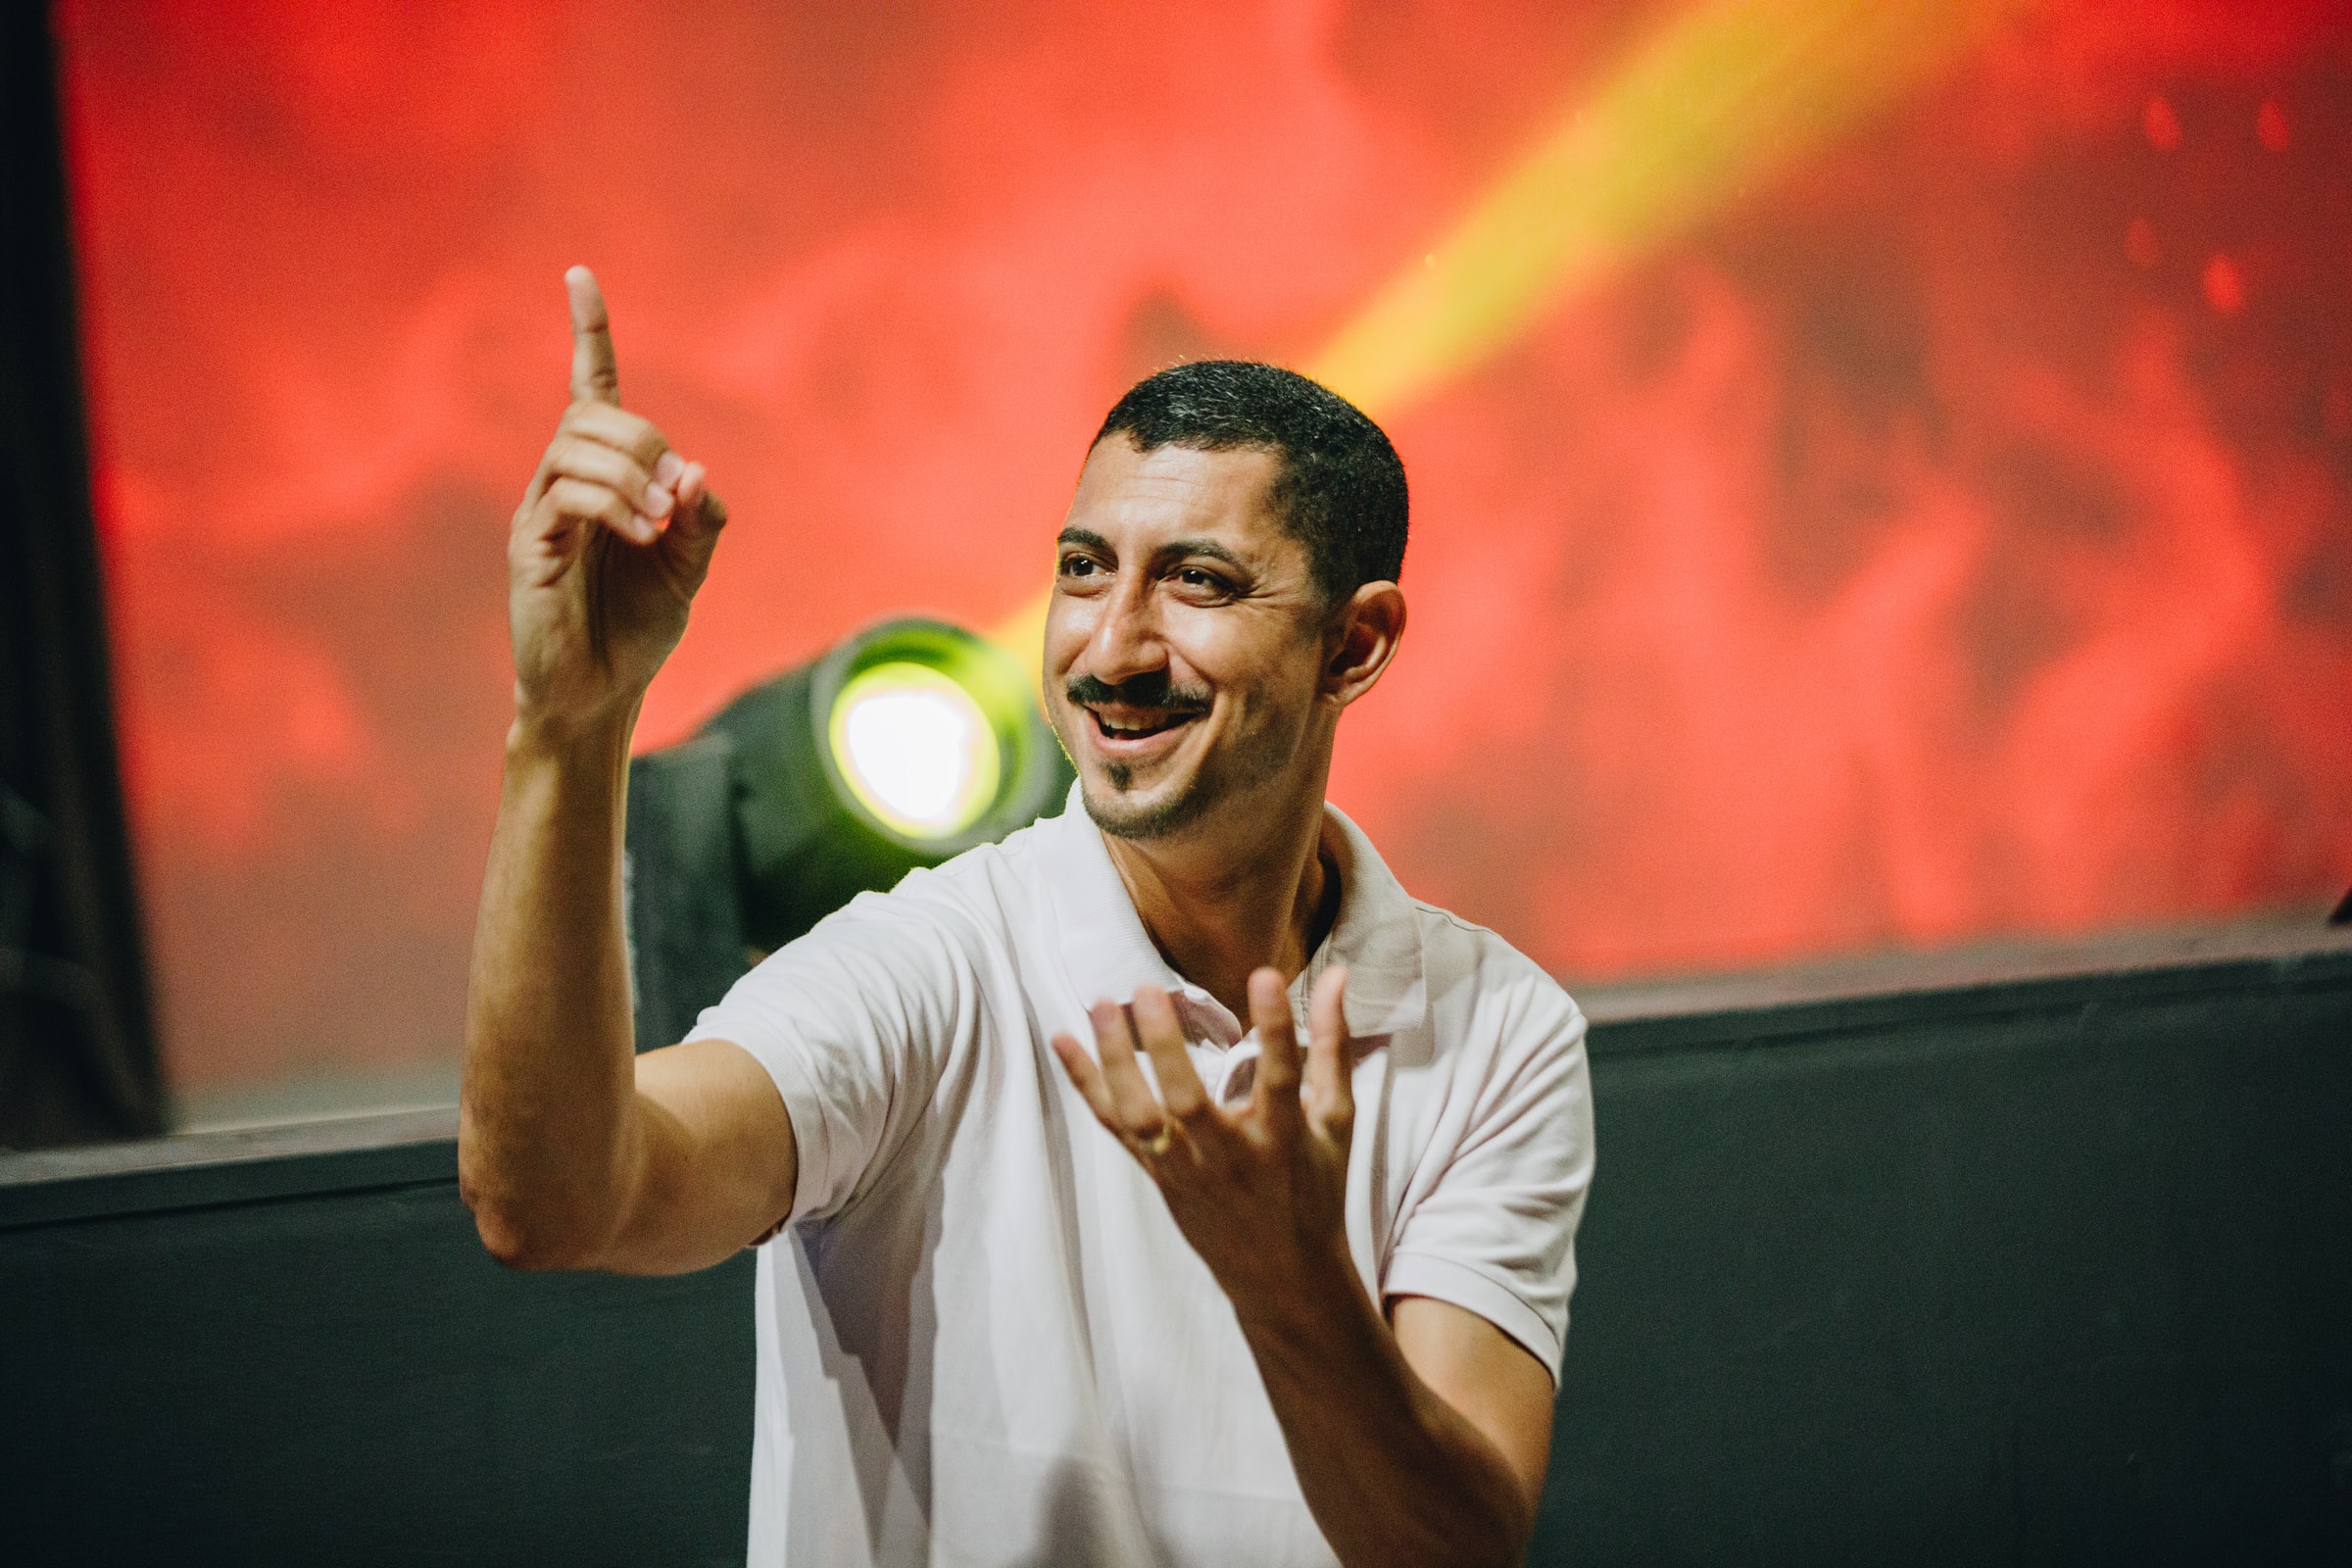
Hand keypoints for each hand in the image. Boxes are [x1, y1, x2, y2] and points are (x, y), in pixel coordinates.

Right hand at [506, 267, 726, 731]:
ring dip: (633, 474)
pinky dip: (614, 505)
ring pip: (578, 447)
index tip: (579, 274)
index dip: (586, 331)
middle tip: (677, 499)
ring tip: (658, 524)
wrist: (600, 692)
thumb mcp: (689, 568)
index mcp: (603, 476)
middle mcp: (563, 481)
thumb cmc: (638, 628)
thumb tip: (697, 469)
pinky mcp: (531, 545)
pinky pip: (567, 494)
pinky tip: (640, 536)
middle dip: (646, 442)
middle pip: (594, 416)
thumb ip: (701, 517)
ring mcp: (541, 511)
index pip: (589, 387)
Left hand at [1052, 966, 1358, 1318]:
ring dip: (1115, 1061)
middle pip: (1189, 1102)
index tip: (1265, 975)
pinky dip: (1086, 1084)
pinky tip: (1063, 1040)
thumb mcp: (1336, 1122)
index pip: (1280, 1077)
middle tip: (1149, 988)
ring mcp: (1185, 1168)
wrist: (1281, 1274)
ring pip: (1140, 1116)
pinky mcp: (1157, 1174)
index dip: (1275, 1028)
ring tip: (1103, 1004)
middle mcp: (1228, 1155)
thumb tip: (1336, 974)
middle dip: (1166, 1047)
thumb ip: (1332, 1046)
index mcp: (1282, 1139)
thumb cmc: (1315, 1187)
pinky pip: (1115, 1127)